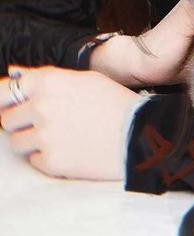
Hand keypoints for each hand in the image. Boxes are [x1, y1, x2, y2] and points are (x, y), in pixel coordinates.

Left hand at [0, 64, 140, 180]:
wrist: (138, 134)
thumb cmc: (113, 102)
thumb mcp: (83, 78)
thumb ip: (46, 76)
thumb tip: (16, 73)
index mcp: (48, 82)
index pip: (3, 90)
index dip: (3, 99)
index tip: (6, 104)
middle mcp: (41, 108)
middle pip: (6, 119)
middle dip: (20, 120)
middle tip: (40, 121)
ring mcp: (44, 137)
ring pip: (16, 142)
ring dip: (30, 140)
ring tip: (56, 136)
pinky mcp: (50, 162)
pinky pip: (33, 160)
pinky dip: (45, 156)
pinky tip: (67, 148)